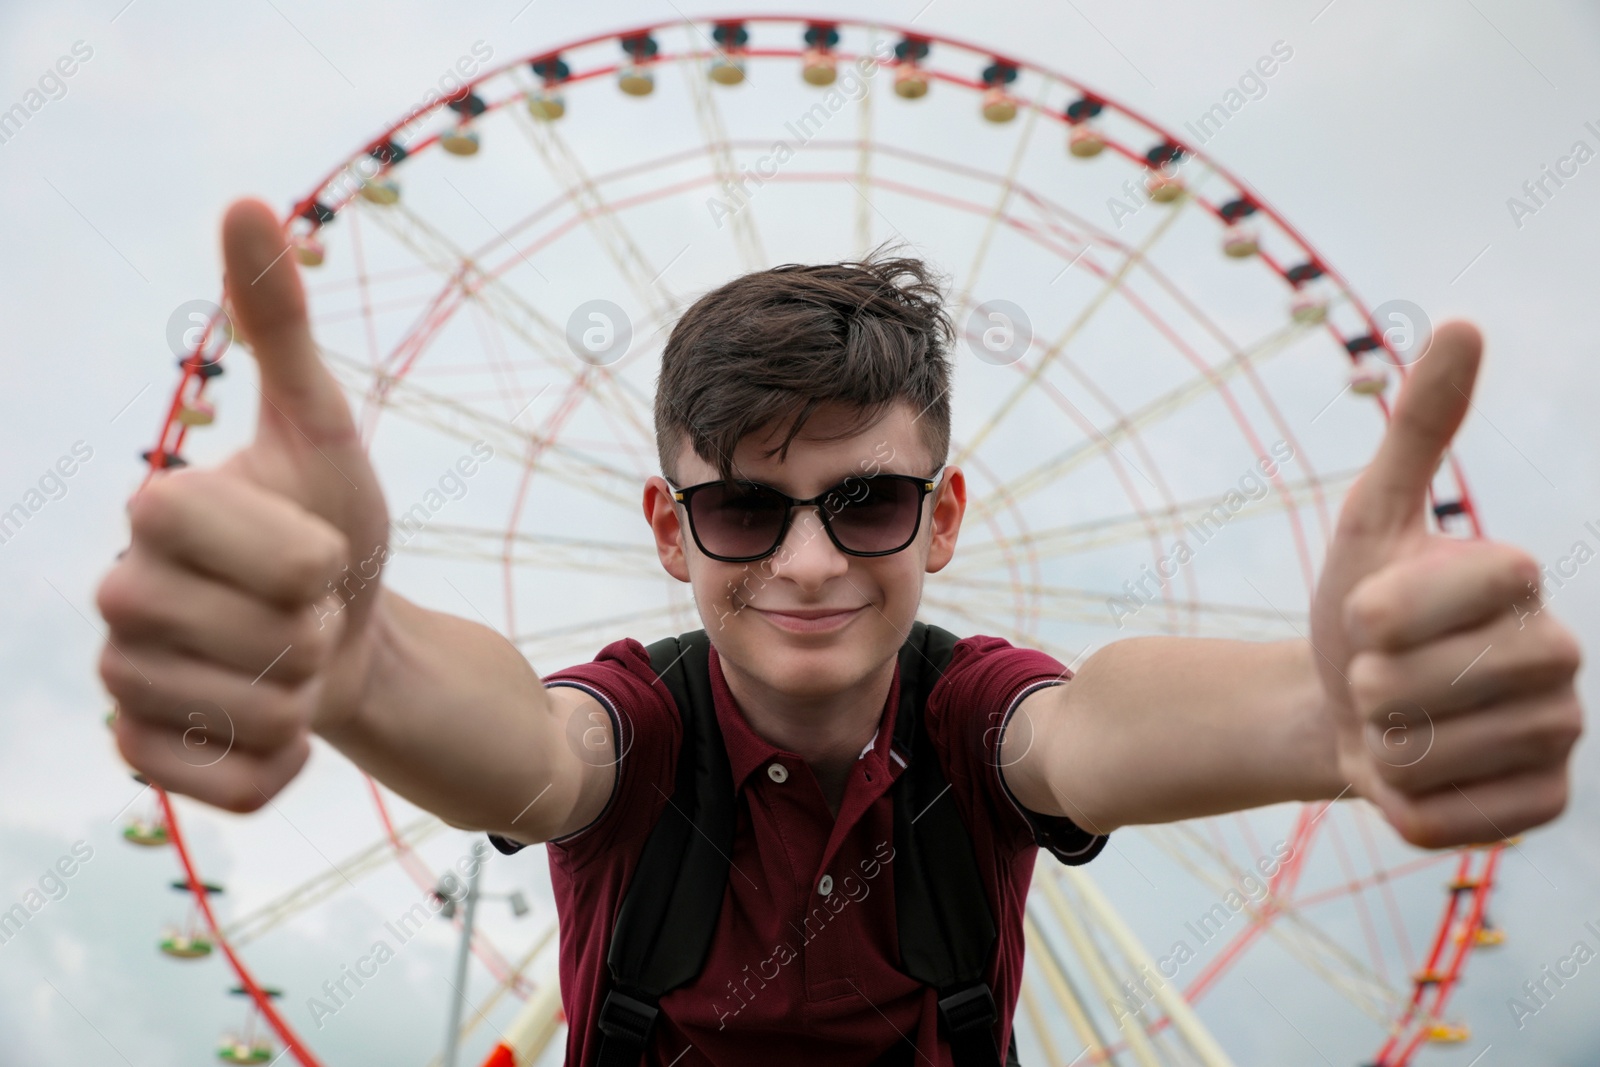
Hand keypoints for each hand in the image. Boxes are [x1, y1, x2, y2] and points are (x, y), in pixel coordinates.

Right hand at [95, 199, 389, 811]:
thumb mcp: (320, 425)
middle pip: (236, 639)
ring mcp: (125, 684)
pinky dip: (278, 770)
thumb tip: (246, 199)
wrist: (352, 631)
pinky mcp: (147, 758)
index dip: (301, 554)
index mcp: (153, 514)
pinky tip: (288, 730)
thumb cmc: (333, 526)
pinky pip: (220, 789)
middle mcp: (116, 598)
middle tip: (310, 614)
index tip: (319, 548)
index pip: (229, 543)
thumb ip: (279, 324)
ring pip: (235, 717)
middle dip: (308, 631)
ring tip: (295, 666)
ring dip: (302, 697)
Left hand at [1309, 321, 1582, 847]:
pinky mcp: (1539, 807)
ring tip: (1395, 725)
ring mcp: (1558, 739)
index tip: (1367, 611)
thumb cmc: (1359, 612)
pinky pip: (1437, 822)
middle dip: (1365, 683)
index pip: (1437, 596)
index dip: (1376, 610)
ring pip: (1423, 758)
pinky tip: (1413, 774)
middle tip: (1378, 678)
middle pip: (1419, 686)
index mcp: (1522, 581)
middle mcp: (1561, 659)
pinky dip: (1395, 803)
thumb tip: (1464, 322)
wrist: (1344, 711)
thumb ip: (1419, 429)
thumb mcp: (1370, 519)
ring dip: (1377, 746)